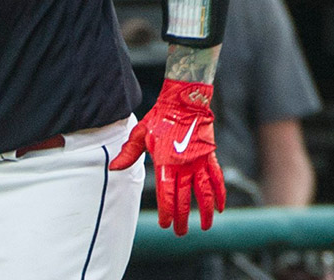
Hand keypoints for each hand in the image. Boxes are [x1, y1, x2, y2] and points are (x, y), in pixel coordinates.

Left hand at [110, 79, 224, 235]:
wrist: (184, 102)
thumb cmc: (159, 118)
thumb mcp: (140, 134)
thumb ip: (128, 154)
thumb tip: (113, 168)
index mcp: (166, 162)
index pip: (167, 193)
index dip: (166, 211)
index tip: (165, 224)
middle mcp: (184, 165)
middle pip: (185, 198)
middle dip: (183, 217)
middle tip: (181, 232)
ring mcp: (199, 162)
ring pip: (204, 193)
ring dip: (205, 212)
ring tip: (205, 227)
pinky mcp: (209, 157)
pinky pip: (217, 179)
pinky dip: (220, 194)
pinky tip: (220, 207)